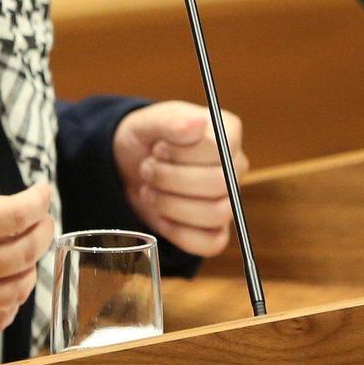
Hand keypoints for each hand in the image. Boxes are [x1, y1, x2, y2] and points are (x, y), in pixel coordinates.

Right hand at [0, 114, 55, 340]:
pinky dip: (11, 305)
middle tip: (43, 219)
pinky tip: (8, 289)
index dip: (37, 201)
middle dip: (42, 231)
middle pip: (24, 251)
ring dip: (31, 268)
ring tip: (28, 251)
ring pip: (16, 289)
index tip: (42, 191)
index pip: (14, 215)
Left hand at [111, 101, 247, 256]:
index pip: (220, 149)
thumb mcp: (149, 122)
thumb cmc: (147, 139)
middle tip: (148, 170)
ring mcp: (228, 200)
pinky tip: (160, 216)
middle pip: (219, 184)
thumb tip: (197, 124)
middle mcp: (234, 167)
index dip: (183, 153)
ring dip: (171, 204)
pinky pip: (210, 243)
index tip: (159, 148)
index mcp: (227, 133)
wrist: (129, 165)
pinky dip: (179, 233)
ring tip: (150, 189)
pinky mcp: (214, 230)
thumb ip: (172, 121)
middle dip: (172, 180)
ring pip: (216, 214)